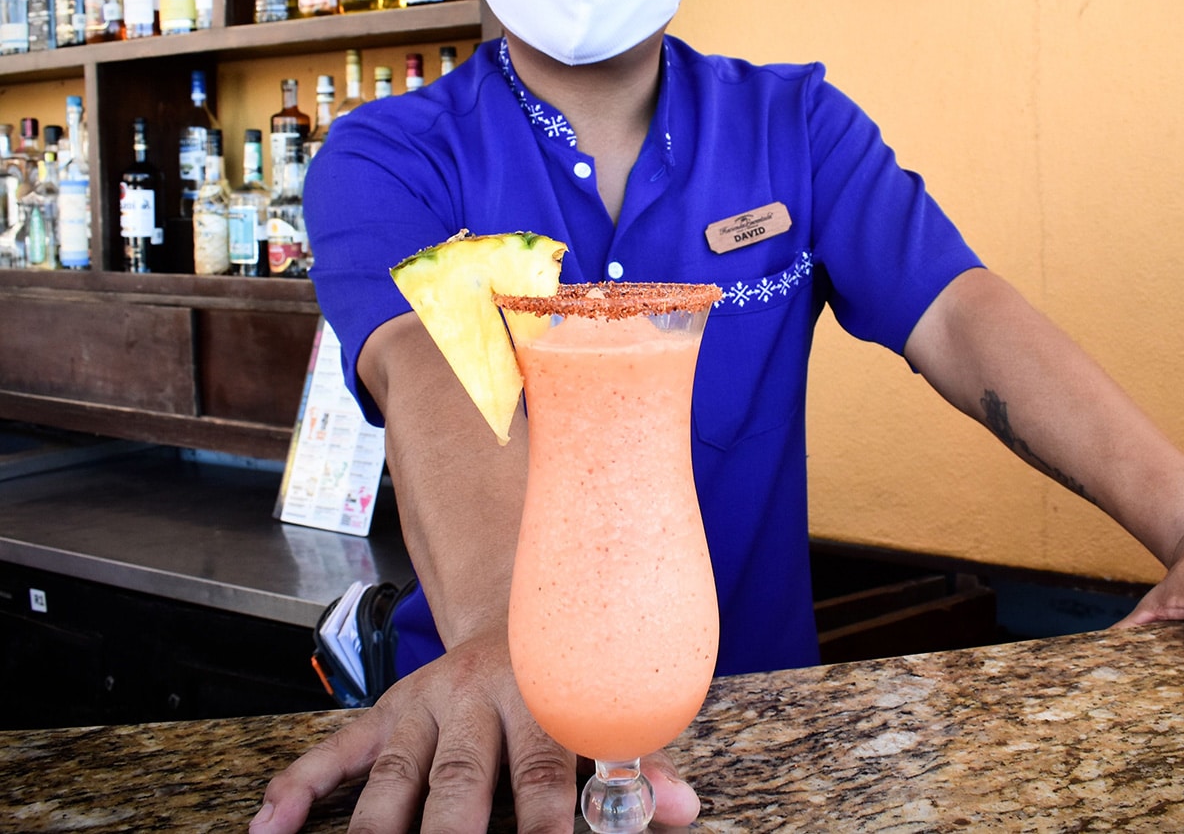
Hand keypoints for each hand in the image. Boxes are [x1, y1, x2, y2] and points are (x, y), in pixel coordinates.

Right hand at [248, 635, 700, 832]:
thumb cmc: (567, 674)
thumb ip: (636, 761)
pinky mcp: (386, 713)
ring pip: (393, 777)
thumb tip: (681, 809)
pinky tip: (270, 826)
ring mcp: (424, 705)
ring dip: (376, 831)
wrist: (521, 604)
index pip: (544, 768)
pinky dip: (298, 787)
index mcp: (539, 692)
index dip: (547, 820)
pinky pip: (335, 751)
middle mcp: (475, 696)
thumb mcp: (604, 705)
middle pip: (459, 780)